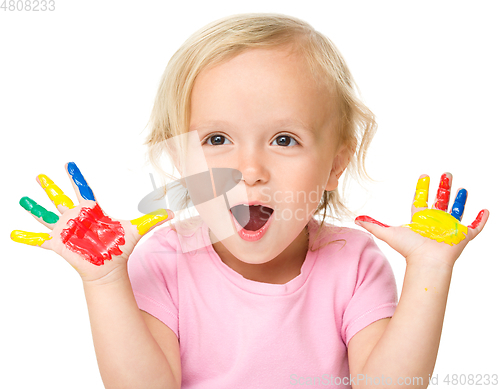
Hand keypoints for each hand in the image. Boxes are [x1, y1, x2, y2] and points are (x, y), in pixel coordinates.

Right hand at [11, 162, 173, 282]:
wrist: (109, 267)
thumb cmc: (119, 247)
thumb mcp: (136, 230)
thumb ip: (153, 219)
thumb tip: (173, 212)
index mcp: (91, 211)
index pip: (82, 189)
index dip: (75, 176)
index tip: (68, 163)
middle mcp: (75, 217)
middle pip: (60, 198)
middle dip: (50, 187)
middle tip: (40, 175)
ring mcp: (65, 230)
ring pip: (46, 215)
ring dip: (34, 208)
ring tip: (23, 200)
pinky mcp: (58, 244)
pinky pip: (38, 240)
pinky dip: (26, 237)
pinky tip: (13, 233)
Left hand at [355, 173, 488, 267]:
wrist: (426, 261)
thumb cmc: (409, 249)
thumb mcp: (388, 233)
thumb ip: (373, 225)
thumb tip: (355, 219)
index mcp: (421, 219)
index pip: (422, 200)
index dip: (423, 189)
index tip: (424, 176)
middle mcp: (436, 222)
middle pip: (441, 201)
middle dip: (444, 187)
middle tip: (447, 173)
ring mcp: (450, 229)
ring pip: (457, 211)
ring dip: (461, 200)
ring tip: (462, 189)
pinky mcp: (463, 236)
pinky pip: (474, 227)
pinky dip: (480, 219)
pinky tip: (484, 211)